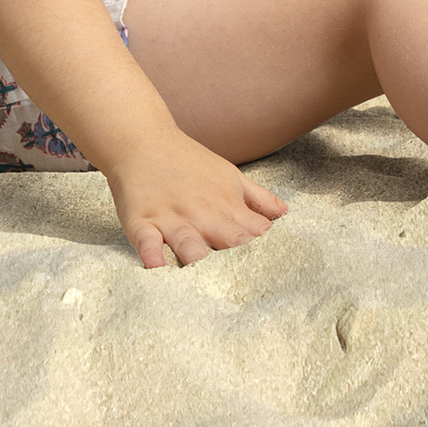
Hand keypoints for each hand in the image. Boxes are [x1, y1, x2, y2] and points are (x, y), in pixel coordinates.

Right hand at [103, 127, 288, 267]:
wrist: (144, 140)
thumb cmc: (190, 163)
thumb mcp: (230, 176)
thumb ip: (257, 198)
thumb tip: (285, 214)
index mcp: (227, 206)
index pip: (255, 234)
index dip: (266, 253)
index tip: (275, 271)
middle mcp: (202, 214)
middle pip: (228, 243)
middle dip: (240, 263)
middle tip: (249, 286)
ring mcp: (171, 218)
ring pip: (189, 243)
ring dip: (198, 258)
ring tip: (204, 275)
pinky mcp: (142, 221)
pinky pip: (147, 241)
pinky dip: (152, 254)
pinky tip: (157, 266)